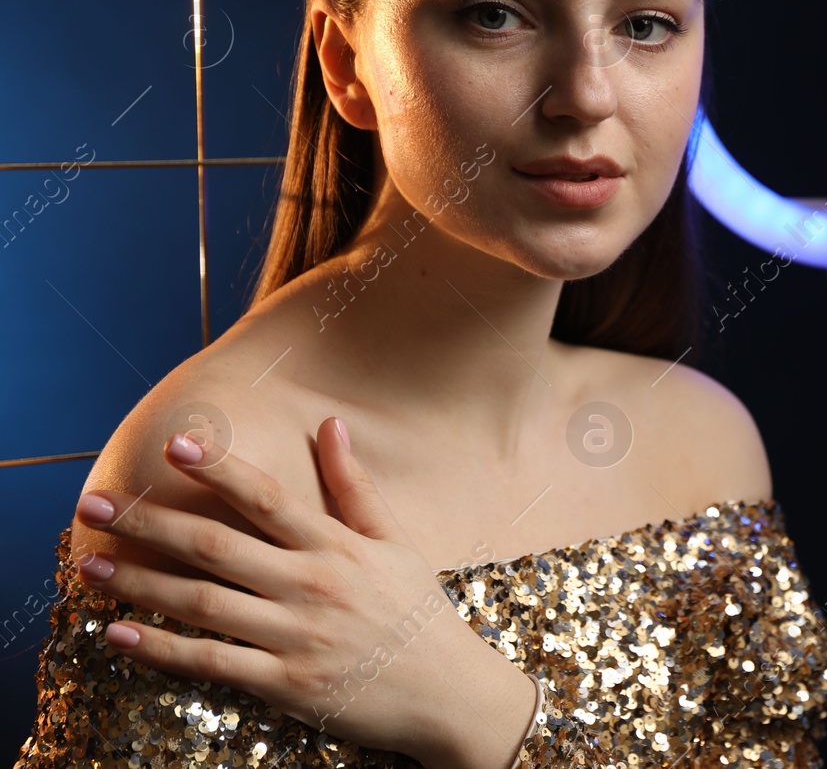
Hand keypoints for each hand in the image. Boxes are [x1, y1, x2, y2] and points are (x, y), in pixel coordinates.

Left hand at [73, 417, 537, 766]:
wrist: (448, 692)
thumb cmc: (419, 612)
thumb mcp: (395, 542)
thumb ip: (356, 486)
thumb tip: (331, 424)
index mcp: (337, 547)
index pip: (268, 498)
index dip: (219, 469)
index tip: (175, 445)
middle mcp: (311, 586)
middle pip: (216, 547)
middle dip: (150, 522)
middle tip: (95, 503)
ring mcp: (295, 637)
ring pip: (201, 603)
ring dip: (139, 582)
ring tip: (88, 564)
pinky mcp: (284, 685)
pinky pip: (210, 663)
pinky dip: (160, 648)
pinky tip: (118, 631)